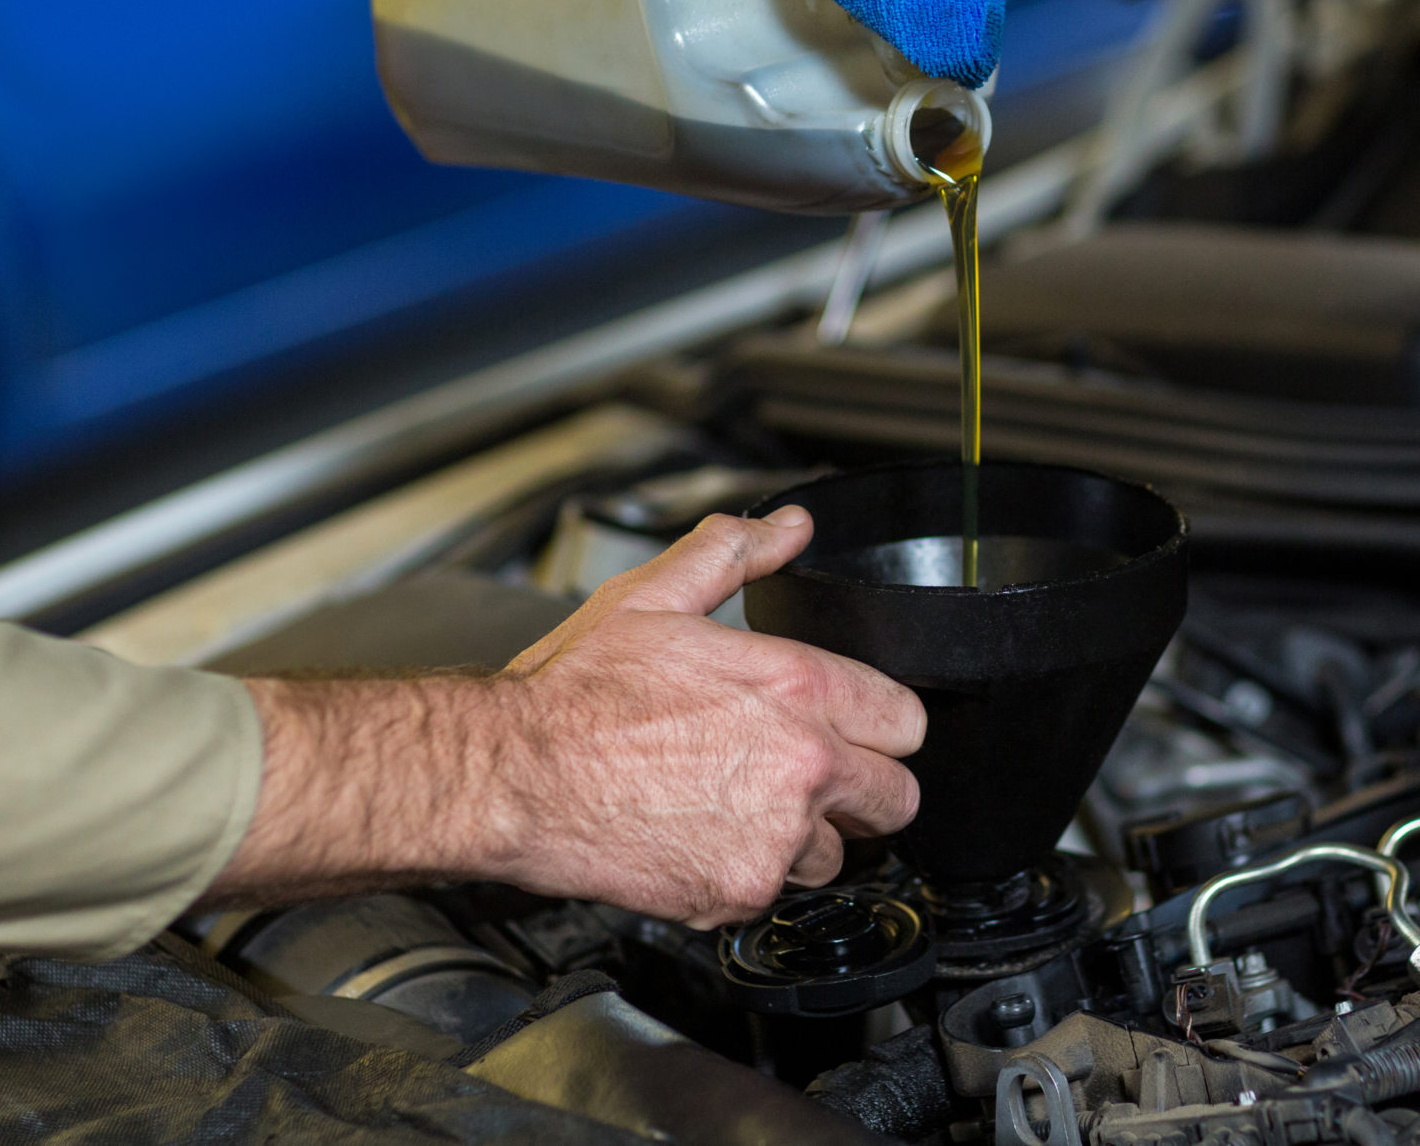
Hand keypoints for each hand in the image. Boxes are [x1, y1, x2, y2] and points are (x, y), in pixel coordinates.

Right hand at [211, 508, 925, 927]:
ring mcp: (774, 838)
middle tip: (814, 777)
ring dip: (807, 838)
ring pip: (839, 855)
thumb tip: (788, 526)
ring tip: (743, 807)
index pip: (906, 721)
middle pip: (896, 799)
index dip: (881, 723)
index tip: (856, 728)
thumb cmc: (574, 693)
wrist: (512, 778)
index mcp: (795, 687)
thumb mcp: (654, 598)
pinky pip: (777, 893)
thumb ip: (734, 555)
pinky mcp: (738, 894)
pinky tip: (705, 837)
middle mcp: (801, 766)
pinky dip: (750, 875)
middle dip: (863, 788)